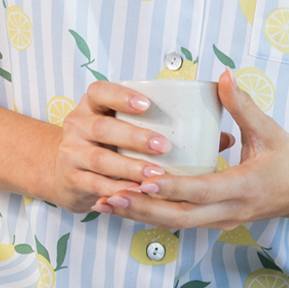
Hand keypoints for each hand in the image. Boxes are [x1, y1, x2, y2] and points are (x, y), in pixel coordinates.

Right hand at [45, 81, 235, 213]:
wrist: (65, 169)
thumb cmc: (108, 143)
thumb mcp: (127, 125)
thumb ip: (170, 126)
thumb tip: (223, 136)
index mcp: (93, 105)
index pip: (101, 91)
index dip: (122, 96)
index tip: (148, 104)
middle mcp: (78, 125)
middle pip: (102, 128)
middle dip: (133, 137)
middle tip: (163, 146)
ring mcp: (72, 153)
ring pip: (101, 160)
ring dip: (129, 168)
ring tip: (156, 175)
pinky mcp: (72, 180)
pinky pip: (95, 186)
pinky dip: (116, 192)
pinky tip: (135, 196)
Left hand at [91, 70, 288, 227]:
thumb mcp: (270, 131)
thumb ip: (243, 105)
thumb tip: (224, 75)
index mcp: (243, 188)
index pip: (202, 191)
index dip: (172, 187)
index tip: (144, 179)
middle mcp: (230, 210)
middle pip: (180, 217)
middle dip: (143, 208)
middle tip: (110, 196)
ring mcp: (223, 220)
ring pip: (176, 223)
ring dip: (141, 215)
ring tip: (107, 203)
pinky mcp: (217, 221)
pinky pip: (182, 221)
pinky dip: (154, 215)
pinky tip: (129, 206)